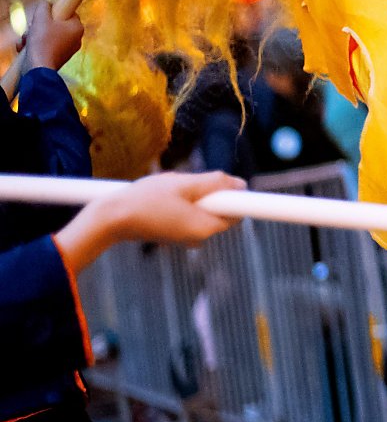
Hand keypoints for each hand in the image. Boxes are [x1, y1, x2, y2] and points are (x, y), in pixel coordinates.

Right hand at [22, 2, 82, 72]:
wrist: (39, 68)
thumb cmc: (43, 42)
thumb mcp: (41, 18)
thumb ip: (44, 6)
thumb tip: (47, 3)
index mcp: (77, 27)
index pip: (68, 12)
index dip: (54, 11)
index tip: (44, 15)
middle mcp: (76, 39)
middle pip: (56, 24)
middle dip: (39, 25)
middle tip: (32, 28)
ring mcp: (68, 49)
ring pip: (48, 35)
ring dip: (34, 36)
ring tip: (27, 40)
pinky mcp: (58, 57)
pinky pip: (46, 46)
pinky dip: (35, 46)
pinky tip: (26, 48)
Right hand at [55, 171, 244, 269]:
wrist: (108, 220)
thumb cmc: (143, 200)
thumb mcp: (182, 184)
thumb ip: (215, 183)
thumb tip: (241, 184)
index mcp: (206, 227)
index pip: (238, 211)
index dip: (239, 196)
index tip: (237, 185)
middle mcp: (201, 238)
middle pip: (220, 207)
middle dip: (208, 191)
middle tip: (183, 184)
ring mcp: (188, 237)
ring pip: (203, 207)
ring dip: (192, 194)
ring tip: (167, 191)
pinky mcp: (177, 234)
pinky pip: (189, 212)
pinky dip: (181, 202)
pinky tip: (160, 198)